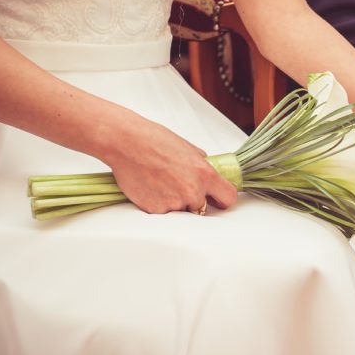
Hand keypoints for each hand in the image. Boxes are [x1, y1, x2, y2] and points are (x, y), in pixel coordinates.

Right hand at [100, 114, 237, 213]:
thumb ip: (202, 165)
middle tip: (176, 184)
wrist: (126, 143)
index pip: (228, 198)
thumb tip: (207, 173)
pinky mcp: (155, 210)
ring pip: (181, 211)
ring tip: (161, 183)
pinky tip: (151, 187)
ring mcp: (174, 203)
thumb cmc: (154, 141)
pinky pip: (163, 213)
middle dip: (192, 199)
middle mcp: (192, 192)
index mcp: (205, 175)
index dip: (222, 200)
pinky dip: (158, 204)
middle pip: (201, 207)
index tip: (217, 200)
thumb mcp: (188, 148)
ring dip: (175, 202)